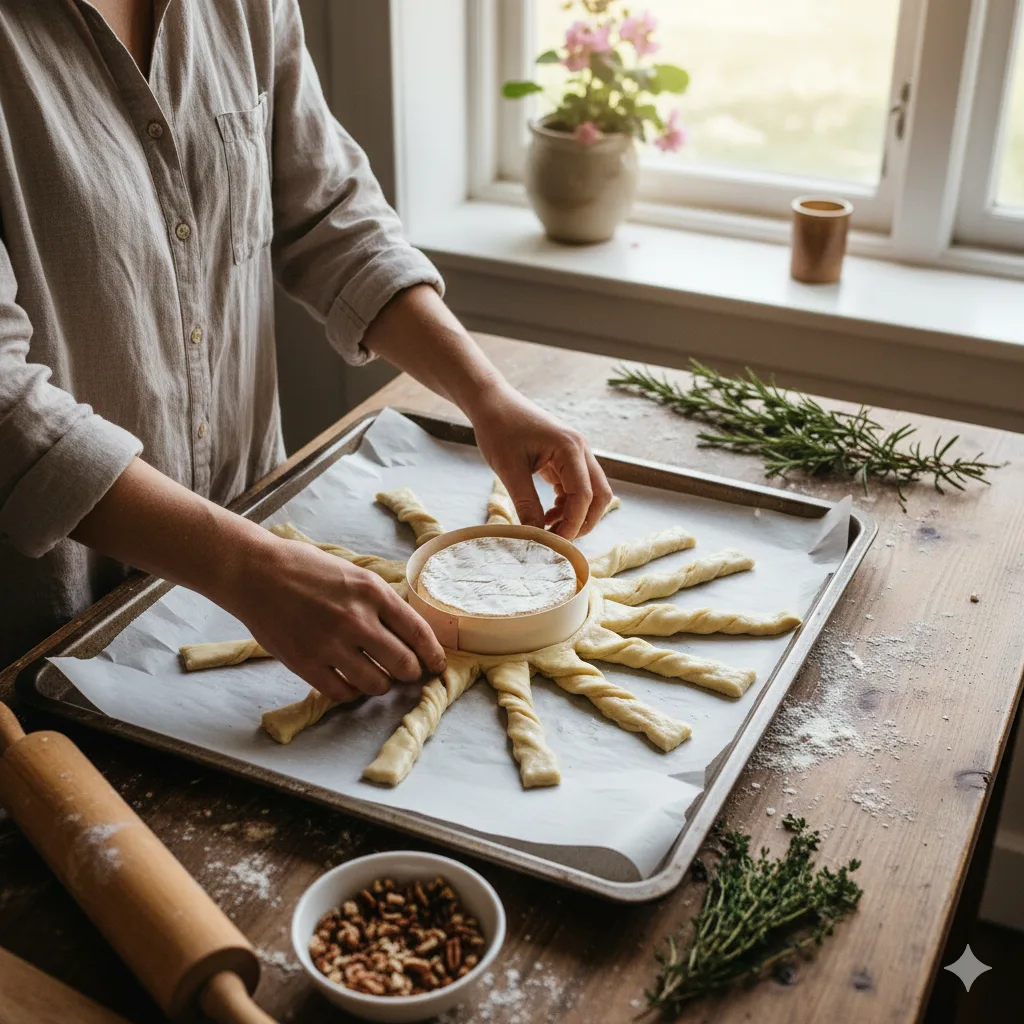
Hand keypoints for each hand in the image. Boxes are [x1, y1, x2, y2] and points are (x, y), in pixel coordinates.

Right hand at [220, 532, 446, 701]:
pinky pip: (342, 693)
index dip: (433, 654)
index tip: (436, 665)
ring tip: (376, 677)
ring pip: (377, 684)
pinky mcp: (306, 664)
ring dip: (381, 684)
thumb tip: (409, 632)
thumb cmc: (306, 568)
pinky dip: (351, 692)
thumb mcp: (354, 574)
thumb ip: (381, 602)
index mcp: (373, 592)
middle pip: (404, 664)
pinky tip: (349, 681)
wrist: (256, 572)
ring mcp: (331, 645)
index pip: (418, 632)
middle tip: (406, 673)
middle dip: (411, 673)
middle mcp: (357, 620)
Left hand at [469, 383, 612, 539]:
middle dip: (584, 522)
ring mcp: (576, 453)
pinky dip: (567, 504)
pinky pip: (577, 487)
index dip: (572, 524)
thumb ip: (526, 504)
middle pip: (600, 496)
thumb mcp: (509, 469)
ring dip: (576, 514)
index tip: (554, 544)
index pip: (584, 496)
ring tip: (549, 529)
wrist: (492, 402)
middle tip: (559, 542)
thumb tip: (536, 537)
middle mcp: (581, 449)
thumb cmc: (498, 428)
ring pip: (591, 493)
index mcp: (570, 448)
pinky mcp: (566, 458)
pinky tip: (547, 515)